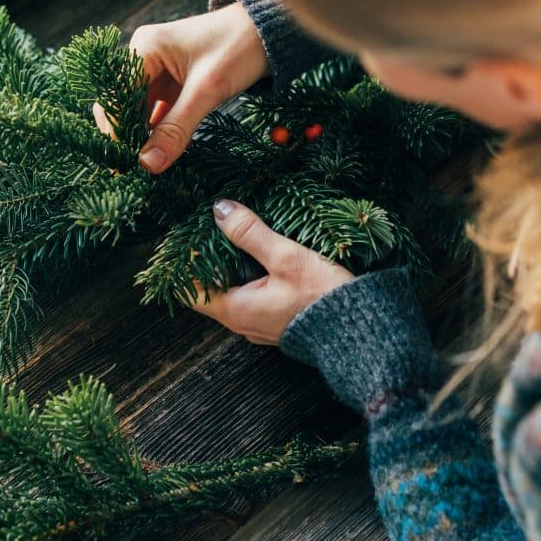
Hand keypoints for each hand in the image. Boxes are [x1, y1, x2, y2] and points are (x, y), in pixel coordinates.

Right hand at [93, 2, 268, 172]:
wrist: (268, 32)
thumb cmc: (239, 47)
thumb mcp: (207, 90)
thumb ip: (177, 128)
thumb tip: (148, 164)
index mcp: (145, 48)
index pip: (117, 96)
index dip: (118, 130)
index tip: (122, 164)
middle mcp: (144, 56)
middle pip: (122, 104)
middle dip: (126, 135)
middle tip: (131, 170)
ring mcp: (157, 71)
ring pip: (138, 111)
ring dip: (142, 136)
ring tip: (145, 168)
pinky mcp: (171, 83)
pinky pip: (156, 112)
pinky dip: (159, 132)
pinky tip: (164, 154)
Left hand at [190, 199, 355, 345]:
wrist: (360, 330)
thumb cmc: (322, 297)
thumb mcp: (285, 257)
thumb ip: (250, 233)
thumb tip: (220, 210)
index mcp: (234, 310)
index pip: (188, 290)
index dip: (180, 264)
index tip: (182, 238)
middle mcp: (241, 322)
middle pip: (208, 290)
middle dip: (205, 262)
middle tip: (207, 228)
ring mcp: (258, 324)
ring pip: (230, 293)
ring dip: (228, 268)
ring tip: (231, 236)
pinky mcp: (276, 321)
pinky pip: (250, 297)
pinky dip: (246, 277)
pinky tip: (258, 256)